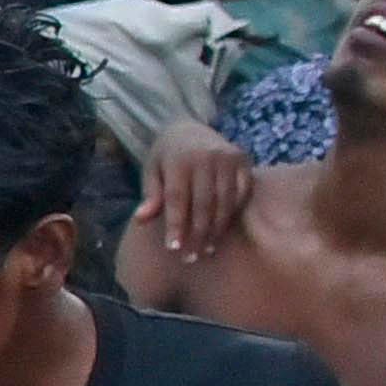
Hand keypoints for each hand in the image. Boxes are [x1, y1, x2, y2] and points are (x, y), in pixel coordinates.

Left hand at [134, 121, 255, 263]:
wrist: (190, 129)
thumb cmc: (167, 157)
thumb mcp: (152, 170)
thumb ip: (151, 195)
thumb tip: (141, 219)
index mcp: (179, 160)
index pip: (178, 198)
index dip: (176, 225)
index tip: (173, 248)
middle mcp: (207, 157)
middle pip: (203, 204)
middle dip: (197, 234)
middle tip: (191, 257)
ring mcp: (228, 159)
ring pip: (225, 201)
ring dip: (216, 229)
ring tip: (206, 250)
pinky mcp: (244, 162)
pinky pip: (242, 194)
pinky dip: (232, 214)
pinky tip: (222, 231)